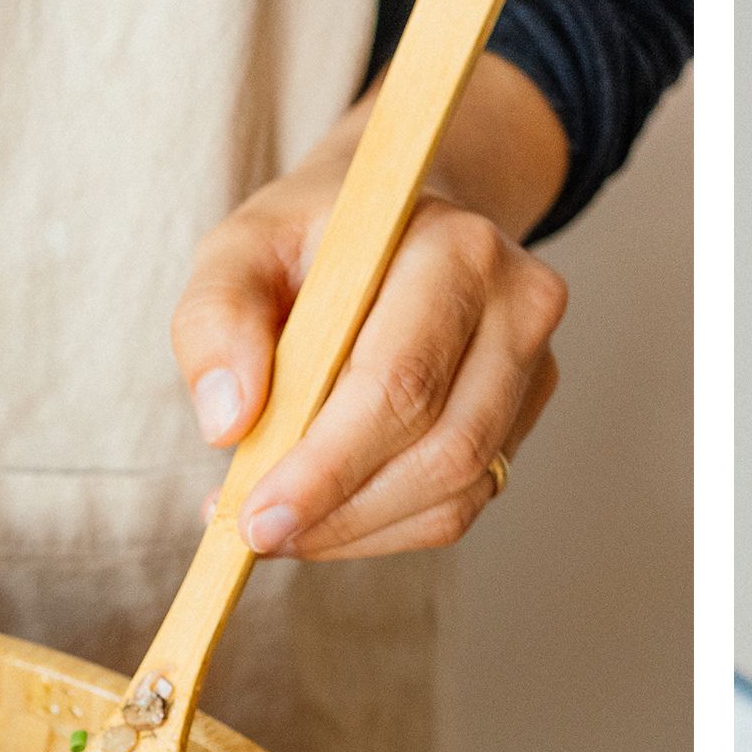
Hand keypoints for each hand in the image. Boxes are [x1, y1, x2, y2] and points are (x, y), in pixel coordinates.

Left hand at [172, 69, 568, 560]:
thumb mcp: (241, 248)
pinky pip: (464, 499)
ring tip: (285, 527)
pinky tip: (331, 514)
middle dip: (341, 511)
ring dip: (361, 529)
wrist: (399, 216)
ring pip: (460, 488)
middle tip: (258, 535)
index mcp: (455, 248)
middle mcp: (517, 304)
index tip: (255, 518)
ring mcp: (534, 363)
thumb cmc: (315, 237)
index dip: (328, 466)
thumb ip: (217, 321)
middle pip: (443, 448)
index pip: (401, 382)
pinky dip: (386, 525)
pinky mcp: (525, 411)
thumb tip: (228, 426)